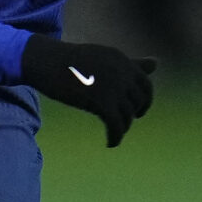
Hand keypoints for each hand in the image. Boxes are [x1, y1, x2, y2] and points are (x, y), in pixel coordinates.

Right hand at [18, 35, 156, 146]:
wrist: (46, 61)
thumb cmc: (71, 60)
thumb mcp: (104, 57)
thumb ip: (131, 63)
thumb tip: (156, 62)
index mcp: (122, 60)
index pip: (146, 84)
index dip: (145, 101)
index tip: (138, 111)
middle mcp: (121, 72)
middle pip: (137, 101)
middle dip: (133, 115)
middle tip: (123, 123)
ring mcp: (112, 87)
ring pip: (127, 115)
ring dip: (122, 127)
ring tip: (114, 133)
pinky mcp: (100, 102)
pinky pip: (116, 125)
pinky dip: (116, 137)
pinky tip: (111, 143)